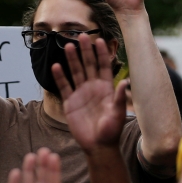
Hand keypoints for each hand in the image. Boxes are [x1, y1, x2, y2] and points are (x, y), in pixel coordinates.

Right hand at [53, 33, 127, 151]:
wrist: (98, 146)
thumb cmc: (111, 131)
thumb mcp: (118, 114)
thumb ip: (119, 98)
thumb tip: (125, 82)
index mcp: (106, 88)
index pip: (104, 66)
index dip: (102, 53)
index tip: (99, 40)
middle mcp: (93, 88)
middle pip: (88, 65)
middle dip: (85, 50)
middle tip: (81, 35)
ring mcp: (81, 94)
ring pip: (76, 72)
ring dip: (72, 60)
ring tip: (67, 46)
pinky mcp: (70, 103)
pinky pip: (64, 87)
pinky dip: (60, 77)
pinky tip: (56, 66)